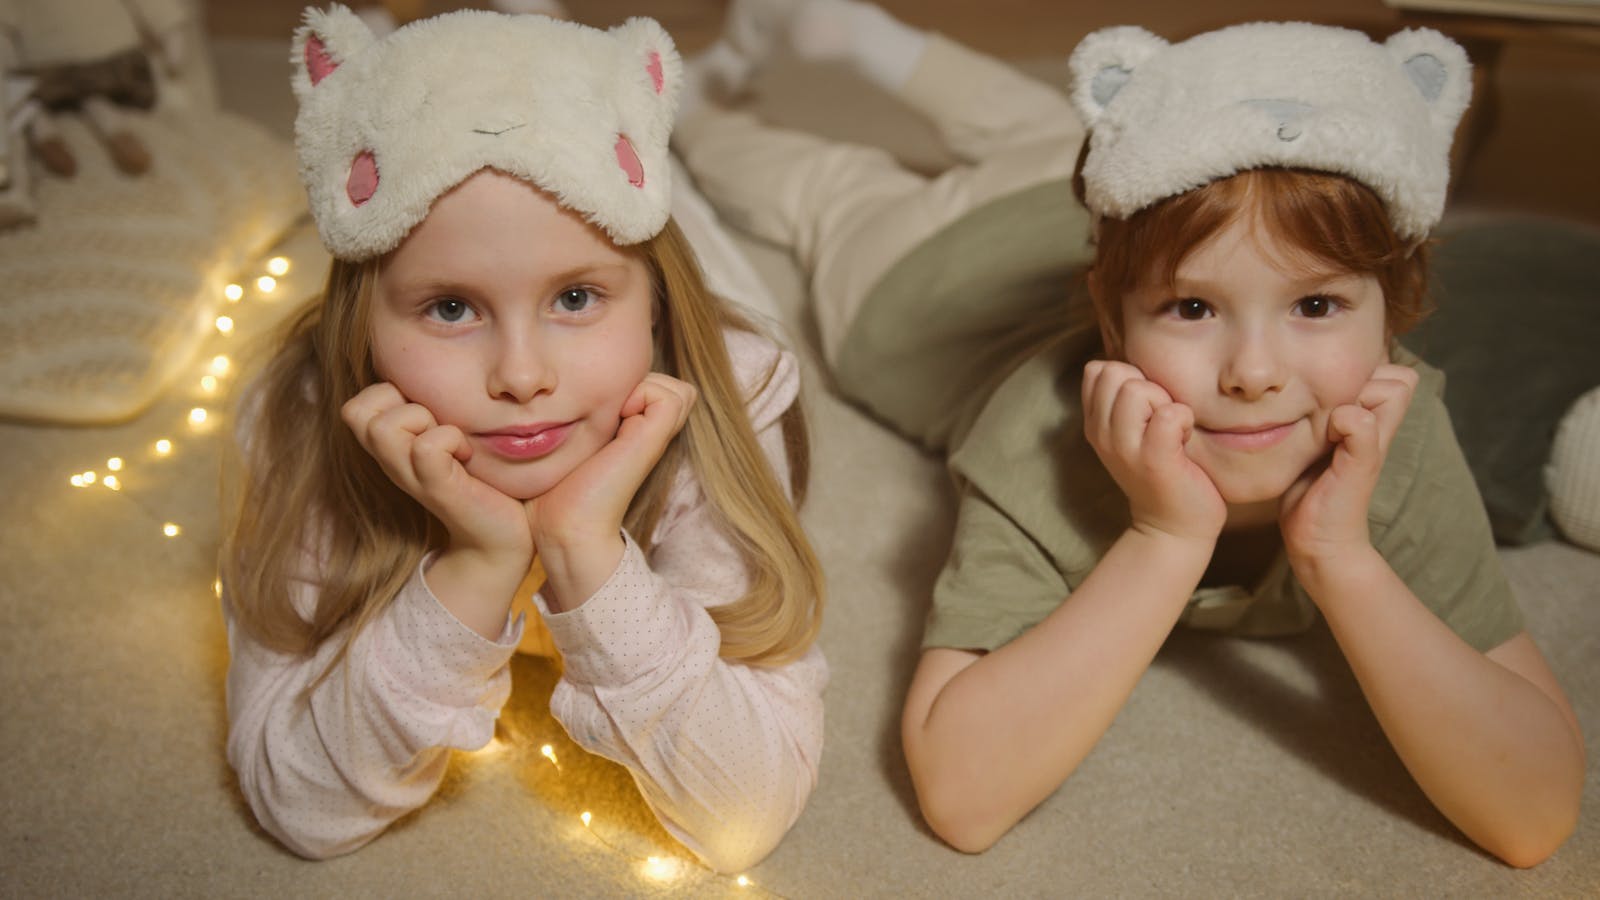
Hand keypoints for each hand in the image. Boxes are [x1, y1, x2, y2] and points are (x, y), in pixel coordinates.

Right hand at [341, 382, 531, 563]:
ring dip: (424, 420)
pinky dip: (450, 440)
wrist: (498, 536)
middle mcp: (392, 461)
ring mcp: (412, 476)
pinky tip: (466, 455)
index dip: (388, 395)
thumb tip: (426, 371)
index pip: (356, 404)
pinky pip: (427, 448)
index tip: (427, 412)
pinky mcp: (439, 489)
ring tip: (453, 440)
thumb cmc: (476, 478)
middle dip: (402, 403)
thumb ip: (428, 410)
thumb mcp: (444, 437)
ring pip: (383, 427)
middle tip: (438, 423)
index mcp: (390, 447)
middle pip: (356, 411)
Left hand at [525, 372, 696, 554]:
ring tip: (614, 410)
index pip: (657, 390)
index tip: (599, 405)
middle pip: (670, 388)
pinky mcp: (652, 441)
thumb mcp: (568, 447)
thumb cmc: (554, 492)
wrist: (565, 528)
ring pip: (675, 389)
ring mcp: (655, 439)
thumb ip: (578, 424)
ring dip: (643, 386)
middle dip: (640, 383)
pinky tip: (617, 416)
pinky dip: (643, 393)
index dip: (631, 387)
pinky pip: (669, 396)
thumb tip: (569, 395)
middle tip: (609, 405)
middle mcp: (650, 436)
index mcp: (635, 435)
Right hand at [1082, 360, 1224, 543]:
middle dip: (1146, 387)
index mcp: (1094, 424)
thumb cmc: (1163, 471)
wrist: (1173, 526)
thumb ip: (1124, 399)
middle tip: (1160, 420)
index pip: (1098, 369)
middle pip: (1116, 372)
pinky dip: (1184, 419)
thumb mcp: (1131, 432)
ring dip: (1165, 403)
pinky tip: (1184, 439)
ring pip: (1138, 389)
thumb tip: (1130, 361)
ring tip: (1172, 431)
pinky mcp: (1154, 459)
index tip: (1145, 409)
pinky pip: (1170, 413)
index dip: (1128, 378)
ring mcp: (1125, 448)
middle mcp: (1101, 434)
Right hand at [1279, 363, 1418, 564]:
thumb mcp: (1355, 473)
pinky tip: (1289, 422)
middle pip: (1372, 374)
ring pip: (1339, 386)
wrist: (1314, 540)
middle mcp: (1362, 423)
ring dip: (1320, 391)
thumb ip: (1360, 438)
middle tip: (1322, 403)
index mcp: (1380, 426)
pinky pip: (1311, 404)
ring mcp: (1337, 429)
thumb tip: (1347, 411)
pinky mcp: (1311, 436)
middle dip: (1347, 379)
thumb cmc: (1339, 510)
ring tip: (1304, 412)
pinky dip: (1301, 405)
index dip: (1376, 382)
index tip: (1347, 401)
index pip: (1399, 382)